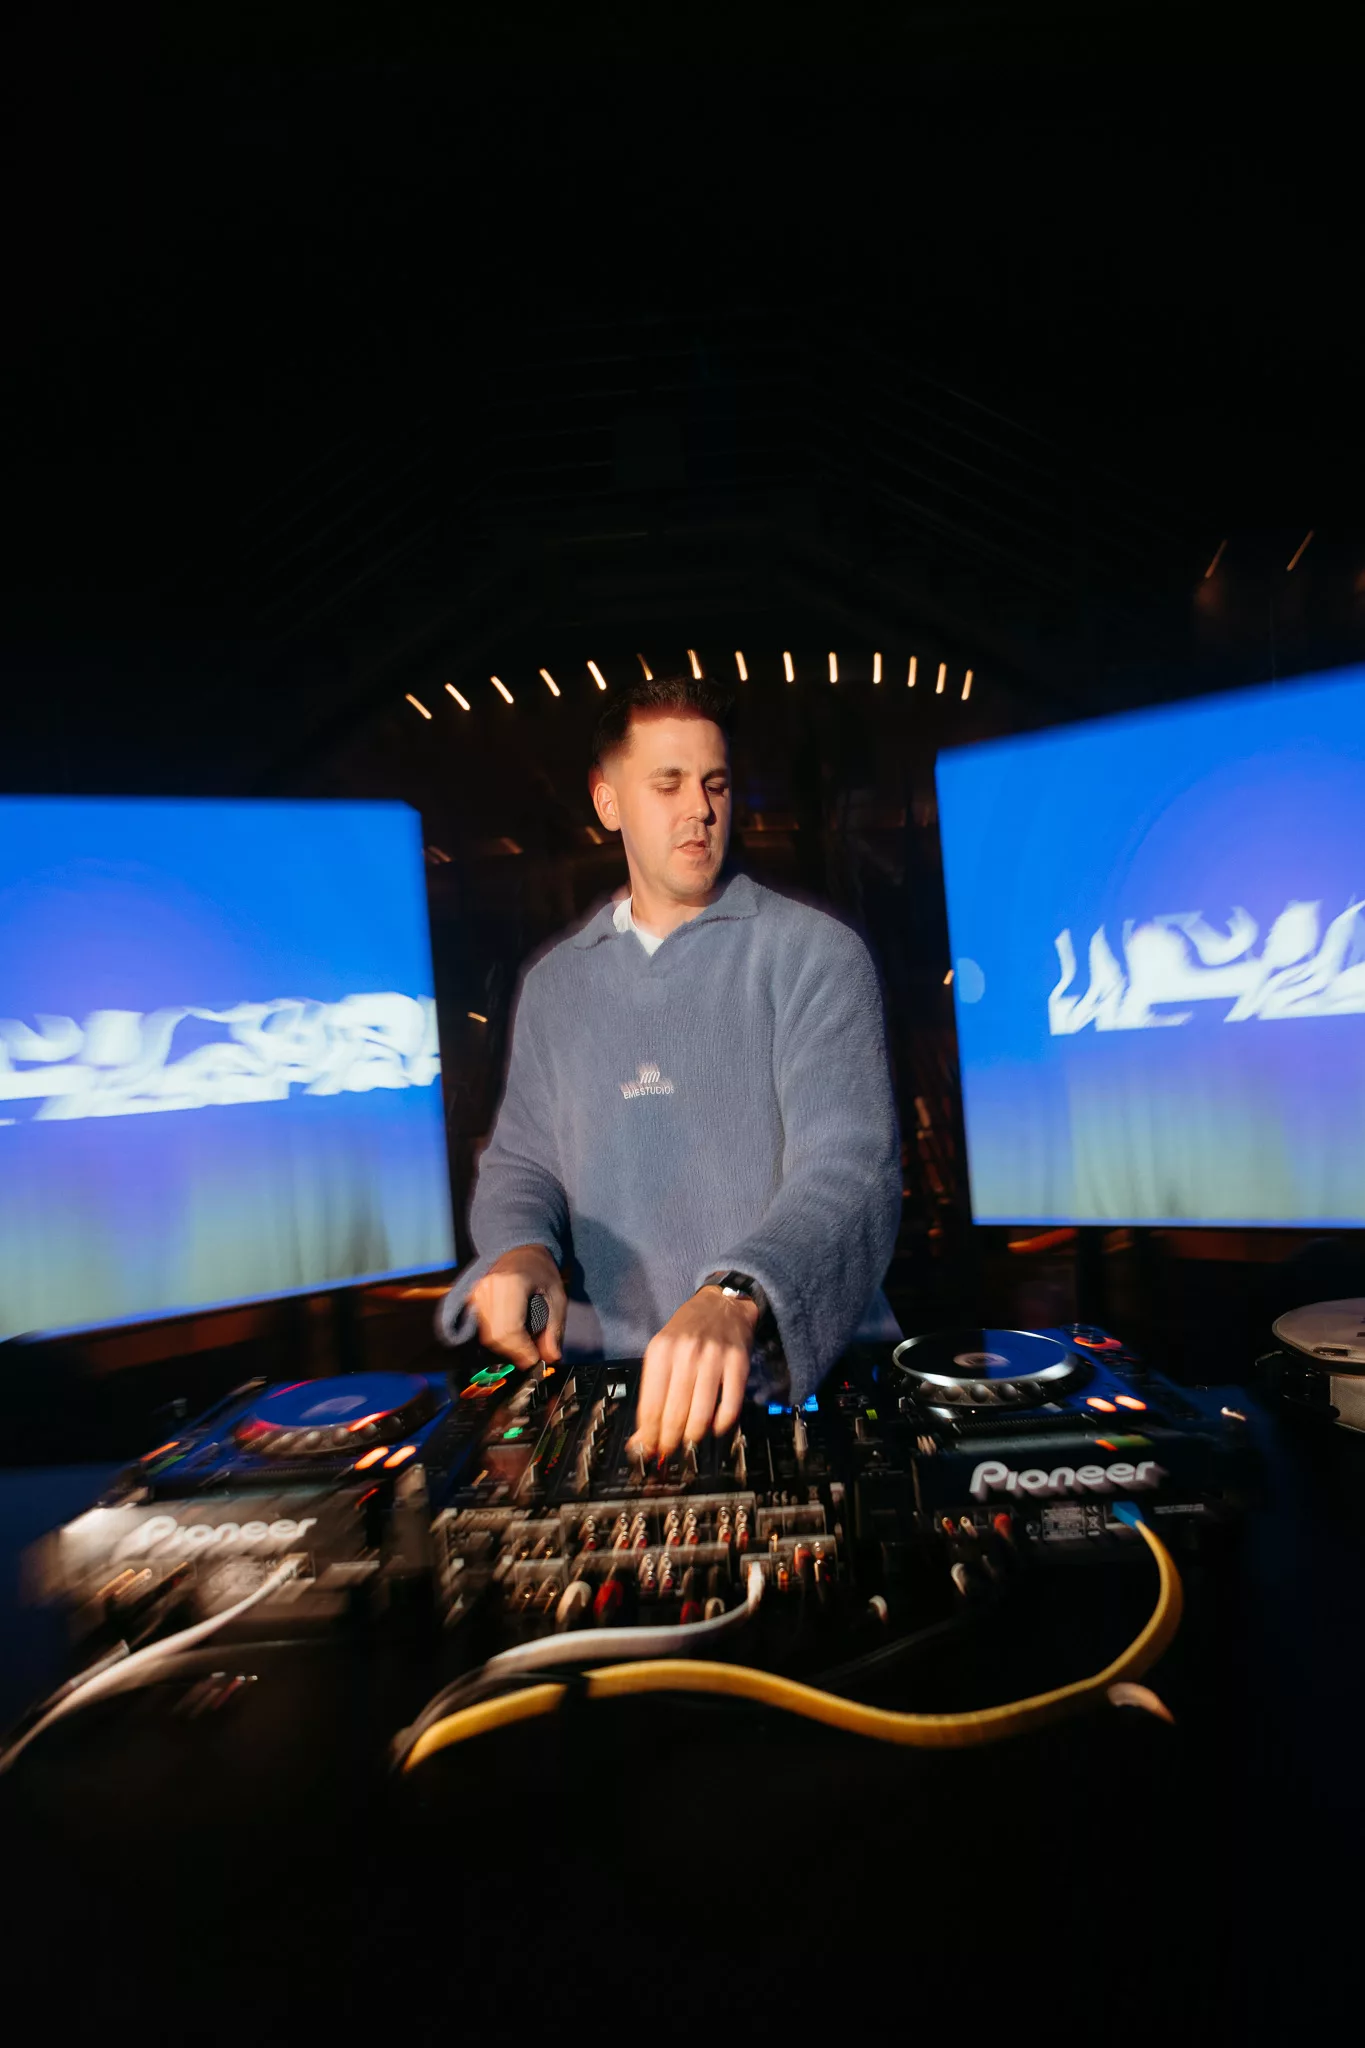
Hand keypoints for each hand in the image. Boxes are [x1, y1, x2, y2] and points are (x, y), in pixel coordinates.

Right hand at [467, 1245, 565, 1369]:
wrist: (520, 1250)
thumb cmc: (541, 1270)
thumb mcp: (557, 1296)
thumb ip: (555, 1328)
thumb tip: (552, 1357)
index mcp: (511, 1283)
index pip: (510, 1329)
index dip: (523, 1350)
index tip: (537, 1360)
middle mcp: (488, 1288)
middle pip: (496, 1336)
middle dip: (516, 1352)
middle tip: (534, 1355)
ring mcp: (476, 1293)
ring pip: (488, 1336)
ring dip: (508, 1348)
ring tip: (527, 1343)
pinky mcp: (472, 1299)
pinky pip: (483, 1329)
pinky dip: (499, 1339)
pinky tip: (514, 1335)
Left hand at [630, 1287, 758, 1457]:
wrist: (721, 1304)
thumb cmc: (687, 1332)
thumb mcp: (662, 1352)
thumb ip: (652, 1392)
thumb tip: (640, 1437)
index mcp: (661, 1351)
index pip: (651, 1404)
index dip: (649, 1434)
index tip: (649, 1451)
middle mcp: (686, 1354)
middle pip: (675, 1412)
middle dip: (670, 1440)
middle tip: (668, 1453)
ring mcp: (714, 1358)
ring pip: (701, 1412)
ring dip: (694, 1436)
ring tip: (689, 1444)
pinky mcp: (738, 1364)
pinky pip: (730, 1405)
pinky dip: (722, 1424)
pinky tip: (715, 1429)